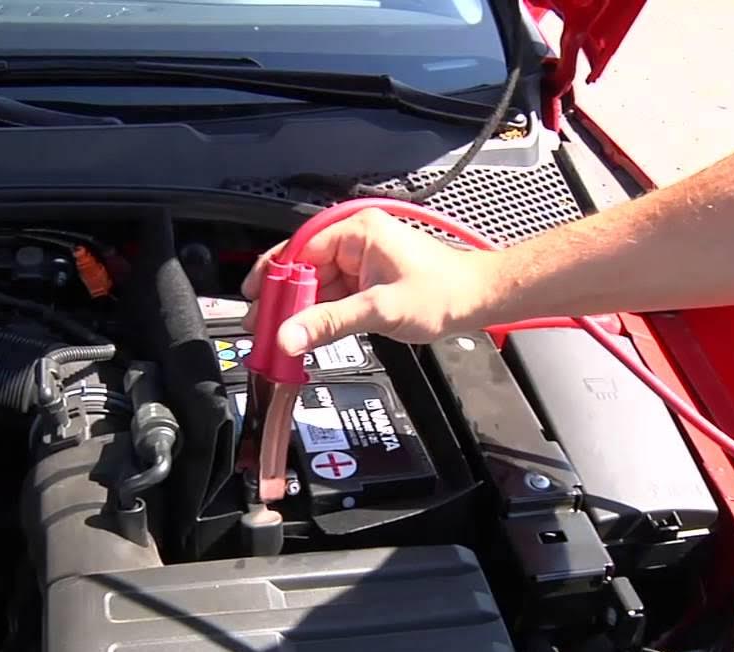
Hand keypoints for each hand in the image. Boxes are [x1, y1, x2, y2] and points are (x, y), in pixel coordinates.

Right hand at [241, 209, 492, 354]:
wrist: (477, 300)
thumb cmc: (443, 292)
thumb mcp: (380, 310)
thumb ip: (330, 323)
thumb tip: (289, 336)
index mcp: (356, 231)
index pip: (298, 251)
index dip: (273, 278)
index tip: (256, 304)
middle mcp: (355, 240)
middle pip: (302, 270)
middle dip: (283, 300)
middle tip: (263, 328)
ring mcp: (360, 261)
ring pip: (315, 286)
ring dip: (300, 312)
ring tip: (281, 338)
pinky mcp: (366, 281)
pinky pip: (332, 296)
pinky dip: (319, 316)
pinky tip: (307, 335)